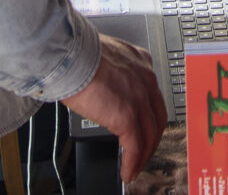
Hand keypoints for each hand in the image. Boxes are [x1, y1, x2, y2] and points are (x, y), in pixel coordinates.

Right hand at [66, 32, 166, 176]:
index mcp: (141, 64)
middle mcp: (145, 80)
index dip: (149, 116)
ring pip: (150, 134)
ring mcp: (139, 99)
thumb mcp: (104, 59)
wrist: (70, 57)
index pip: (152, 96)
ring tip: (135, 167)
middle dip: (151, 139)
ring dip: (143, 155)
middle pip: (157, 117)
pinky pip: (135, 146)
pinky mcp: (127, 116)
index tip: (143, 128)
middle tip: (143, 153)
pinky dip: (132, 162)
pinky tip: (127, 172)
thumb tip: (103, 87)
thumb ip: (112, 73)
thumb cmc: (77, 55)